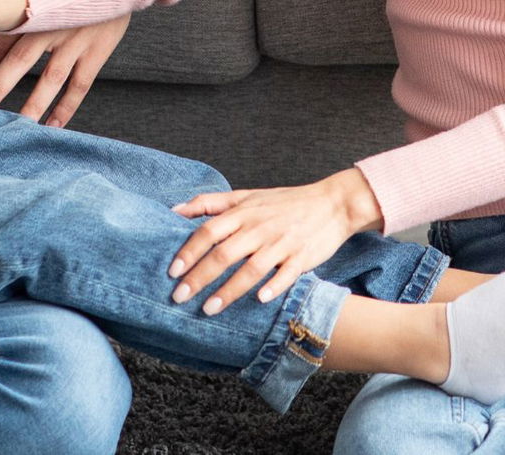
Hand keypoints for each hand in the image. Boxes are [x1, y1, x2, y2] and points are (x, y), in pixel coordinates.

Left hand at [0, 14, 129, 126]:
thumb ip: (19, 11)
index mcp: (32, 12)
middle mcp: (50, 27)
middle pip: (18, 62)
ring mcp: (74, 40)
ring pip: (50, 78)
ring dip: (32, 104)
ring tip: (15, 128)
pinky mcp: (96, 50)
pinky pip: (80, 84)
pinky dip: (67, 107)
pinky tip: (53, 125)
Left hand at [167, 169, 383, 313]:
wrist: (333, 203)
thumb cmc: (284, 202)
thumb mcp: (246, 195)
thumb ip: (210, 202)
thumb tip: (174, 210)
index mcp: (244, 212)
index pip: (209, 231)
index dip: (189, 251)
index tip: (172, 271)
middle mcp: (260, 227)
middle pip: (224, 253)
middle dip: (200, 277)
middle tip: (179, 297)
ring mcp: (282, 242)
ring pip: (251, 268)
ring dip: (229, 290)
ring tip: (208, 309)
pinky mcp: (302, 256)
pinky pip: (286, 273)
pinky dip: (273, 286)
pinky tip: (259, 300)